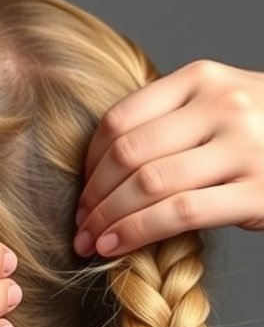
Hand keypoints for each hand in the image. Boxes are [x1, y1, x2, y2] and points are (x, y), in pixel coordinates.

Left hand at [73, 59, 263, 256]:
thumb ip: (169, 123)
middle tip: (80, 226)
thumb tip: (100, 168)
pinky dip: (137, 233)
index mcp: (202, 79)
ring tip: (91, 242)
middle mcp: (222, 106)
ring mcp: (242, 148)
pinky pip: (179, 213)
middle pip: (128, 154)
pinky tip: (116, 247)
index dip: (89, 165)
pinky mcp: (254, 192)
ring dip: (108, 219)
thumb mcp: (219, 109)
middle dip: (93, 197)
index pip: (120, 120)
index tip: (81, 194)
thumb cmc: (261, 137)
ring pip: (148, 185)